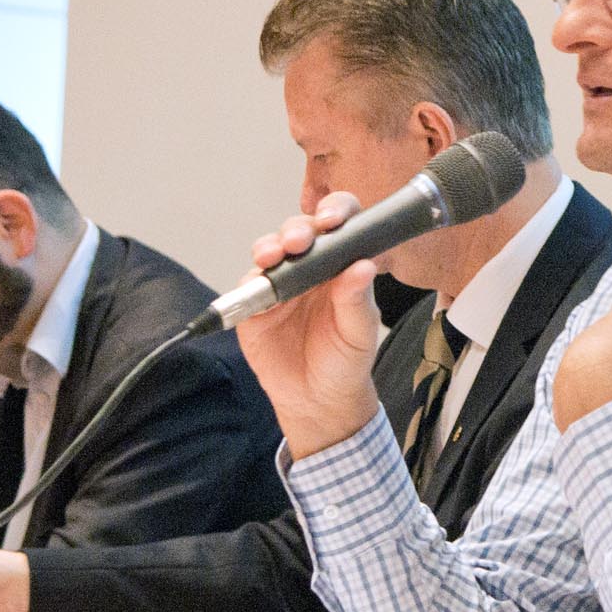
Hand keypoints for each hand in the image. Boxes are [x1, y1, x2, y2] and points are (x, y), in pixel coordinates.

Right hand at [231, 194, 383, 458]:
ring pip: (270, 249)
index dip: (335, 212)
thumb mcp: (359, 333)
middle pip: (299, 230)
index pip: (341, 224)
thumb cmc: (346, 360)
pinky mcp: (254, 303)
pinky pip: (249, 284)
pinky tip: (260, 291)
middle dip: (296, 229)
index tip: (333, 220)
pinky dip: (252, 283)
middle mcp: (310, 266)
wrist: (316, 399)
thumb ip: (357, 300)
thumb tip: (363, 266)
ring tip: (272, 257)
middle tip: (298, 242)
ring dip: (269, 247)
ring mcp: (280, 282)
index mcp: (342, 264)